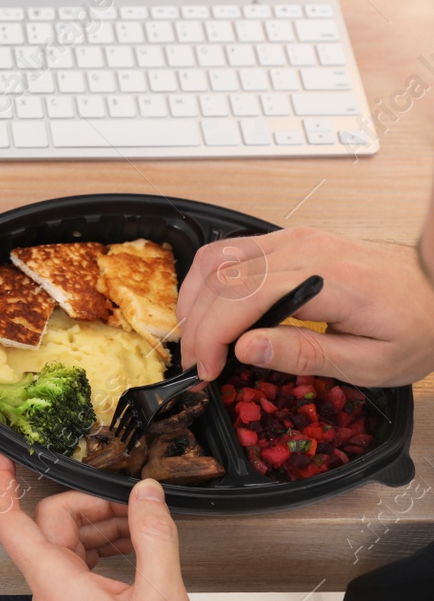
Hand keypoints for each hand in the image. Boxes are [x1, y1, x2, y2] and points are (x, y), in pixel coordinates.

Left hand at [0, 448, 187, 600]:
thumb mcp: (162, 597)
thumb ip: (154, 539)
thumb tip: (148, 493)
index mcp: (55, 583)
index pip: (7, 520)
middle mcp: (50, 590)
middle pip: (52, 524)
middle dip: (91, 505)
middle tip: (131, 502)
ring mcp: (62, 599)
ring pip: (68, 545)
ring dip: (103, 528)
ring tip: (143, 528)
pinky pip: (82, 566)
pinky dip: (106, 550)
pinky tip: (136, 550)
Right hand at [177, 227, 433, 386]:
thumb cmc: (416, 328)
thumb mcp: (371, 362)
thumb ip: (305, 353)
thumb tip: (245, 348)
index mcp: (327, 278)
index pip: (245, 297)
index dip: (213, 334)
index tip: (207, 369)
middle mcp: (304, 248)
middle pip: (222, 276)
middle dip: (197, 323)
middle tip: (197, 363)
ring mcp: (294, 238)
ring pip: (217, 258)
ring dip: (195, 298)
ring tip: (197, 338)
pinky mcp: (291, 239)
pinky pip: (232, 251)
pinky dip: (210, 281)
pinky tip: (211, 310)